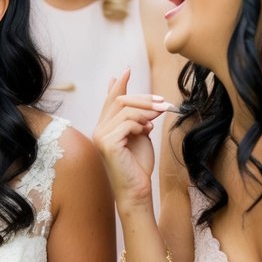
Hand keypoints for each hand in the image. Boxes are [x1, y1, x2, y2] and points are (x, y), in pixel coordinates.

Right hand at [93, 70, 168, 206]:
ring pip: (125, 110)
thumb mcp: (139, 136)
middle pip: (119, 101)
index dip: (119, 85)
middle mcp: (98, 129)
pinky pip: (127, 123)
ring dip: (147, 110)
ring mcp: (101, 136)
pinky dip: (140, 124)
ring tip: (160, 115)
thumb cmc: (138, 166)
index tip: (126, 71)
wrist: (137, 191)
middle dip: (143, 98)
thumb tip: (142, 101)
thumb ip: (137, 119)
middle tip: (163, 101)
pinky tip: (146, 131)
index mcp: (104, 127)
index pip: (110, 100)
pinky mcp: (107, 143)